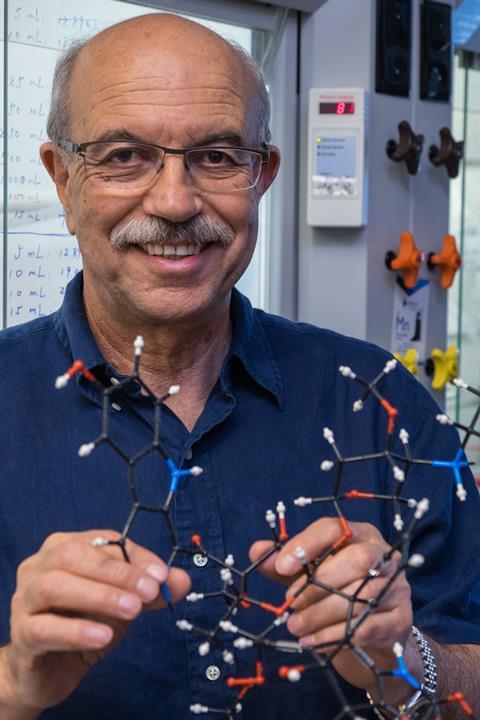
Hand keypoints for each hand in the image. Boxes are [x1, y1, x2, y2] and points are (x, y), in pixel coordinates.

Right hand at [1, 530, 189, 715]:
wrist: (49, 670)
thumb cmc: (85, 624)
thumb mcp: (122, 604)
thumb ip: (150, 591)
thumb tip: (183, 580)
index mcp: (64, 547)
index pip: (101, 541)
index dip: (133, 556)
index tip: (161, 575)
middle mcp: (39, 566)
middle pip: (73, 557)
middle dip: (117, 572)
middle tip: (148, 591)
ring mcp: (25, 599)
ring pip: (55, 586)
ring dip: (99, 596)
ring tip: (132, 611)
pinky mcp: (21, 635)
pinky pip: (44, 628)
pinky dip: (77, 630)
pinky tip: (104, 636)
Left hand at [250, 518, 420, 701]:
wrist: (375, 637)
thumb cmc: (338, 593)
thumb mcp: (310, 575)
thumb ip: (284, 563)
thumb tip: (256, 551)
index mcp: (361, 535)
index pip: (334, 529)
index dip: (306, 545)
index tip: (281, 566)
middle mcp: (384, 555)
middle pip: (356, 560)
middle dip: (317, 583)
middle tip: (289, 603)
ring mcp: (398, 587)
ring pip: (360, 596)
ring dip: (321, 614)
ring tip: (294, 627)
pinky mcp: (401, 619)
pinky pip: (367, 626)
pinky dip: (335, 635)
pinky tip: (313, 642)